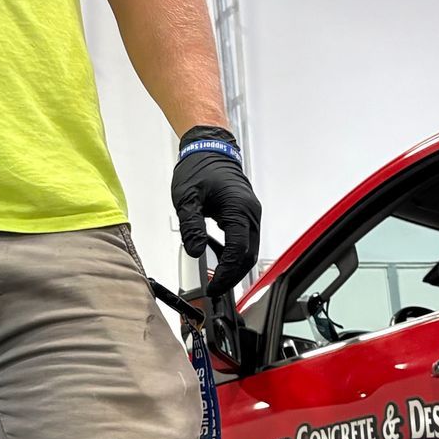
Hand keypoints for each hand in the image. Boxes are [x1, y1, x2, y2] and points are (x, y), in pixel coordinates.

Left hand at [170, 128, 260, 297]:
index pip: (237, 252)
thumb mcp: (187, 198)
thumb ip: (191, 227)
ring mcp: (251, 213)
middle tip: (216, 290)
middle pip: (249, 256)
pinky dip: (236, 255)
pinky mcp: (246, 214)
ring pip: (250, 250)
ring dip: (236, 267)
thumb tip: (196, 251)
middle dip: (233, 276)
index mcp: (239, 209)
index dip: (226, 274)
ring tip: (218, 280)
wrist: (209, 148)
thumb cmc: (200, 167)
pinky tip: (221, 262)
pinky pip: (246, 240)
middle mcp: (250, 213)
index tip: (214, 287)